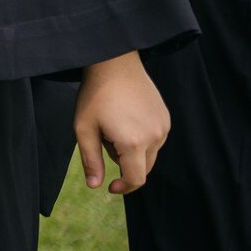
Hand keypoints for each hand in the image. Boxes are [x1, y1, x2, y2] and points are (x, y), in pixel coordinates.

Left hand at [74, 52, 168, 195]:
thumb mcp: (84, 129)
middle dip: (122, 162)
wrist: (114, 63)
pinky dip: (141, 138)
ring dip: (131, 149)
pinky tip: (125, 117)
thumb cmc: (95, 95)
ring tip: (114, 123)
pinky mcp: (166, 118)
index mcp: (134, 143)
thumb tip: (95, 186)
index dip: (123, 187)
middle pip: (143, 168)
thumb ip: (90, 160)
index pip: (136, 179)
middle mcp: (155, 137)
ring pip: (149, 153)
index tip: (110, 187)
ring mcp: (164, 127)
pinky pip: (155, 139)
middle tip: (104, 137)